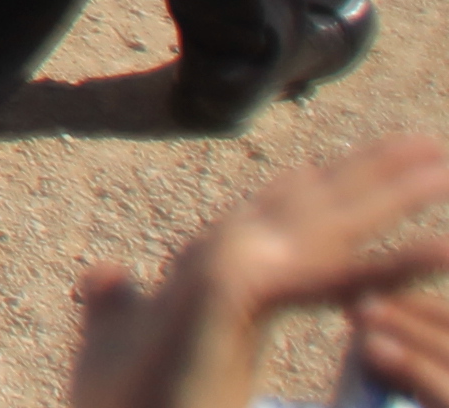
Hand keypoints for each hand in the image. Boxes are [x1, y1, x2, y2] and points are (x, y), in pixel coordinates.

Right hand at [72, 134, 448, 407]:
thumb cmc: (114, 400)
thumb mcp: (113, 342)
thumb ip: (116, 302)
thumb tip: (110, 272)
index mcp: (201, 270)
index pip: (272, 213)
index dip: (321, 184)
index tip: (365, 163)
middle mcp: (214, 255)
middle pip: (306, 203)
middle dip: (369, 172)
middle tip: (429, 144)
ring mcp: (224, 266)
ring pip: (324, 223)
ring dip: (388, 192)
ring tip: (442, 163)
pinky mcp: (236, 293)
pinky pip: (334, 280)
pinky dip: (391, 267)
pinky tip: (443, 253)